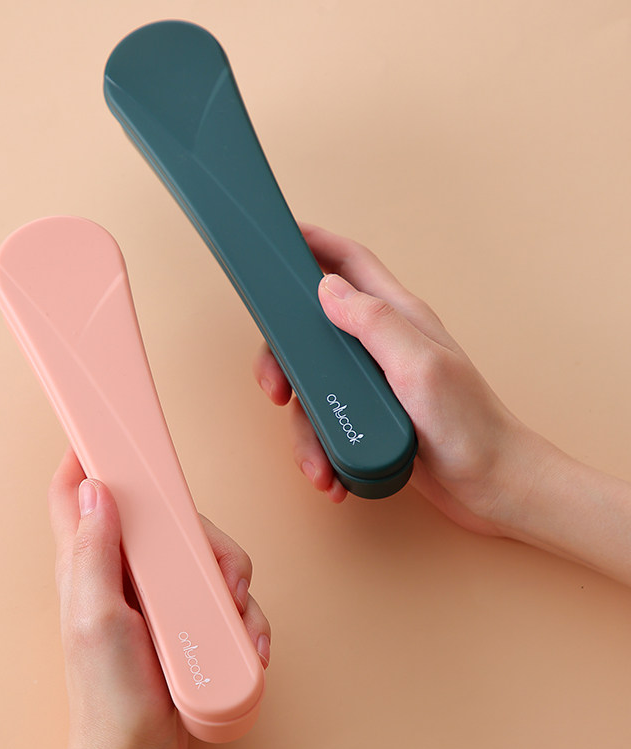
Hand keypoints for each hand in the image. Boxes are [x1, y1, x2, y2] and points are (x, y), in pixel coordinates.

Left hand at [49, 448, 270, 748]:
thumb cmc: (108, 703)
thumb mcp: (95, 622)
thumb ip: (94, 554)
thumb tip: (94, 489)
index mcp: (89, 564)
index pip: (75, 491)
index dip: (91, 454)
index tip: (118, 428)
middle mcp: (124, 572)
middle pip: (167, 517)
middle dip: (205, 538)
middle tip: (223, 577)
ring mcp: (158, 596)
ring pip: (203, 554)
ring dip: (233, 584)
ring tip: (237, 623)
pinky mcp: (186, 620)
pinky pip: (224, 597)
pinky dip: (242, 616)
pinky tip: (244, 644)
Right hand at [254, 222, 538, 535]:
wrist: (494, 488)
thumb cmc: (471, 427)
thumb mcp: (419, 367)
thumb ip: (374, 323)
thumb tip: (327, 288)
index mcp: (398, 318)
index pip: (351, 264)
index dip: (316, 244)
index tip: (280, 239)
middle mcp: (381, 346)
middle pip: (312, 331)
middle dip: (284, 360)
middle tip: (276, 389)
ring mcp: (373, 384)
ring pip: (314, 387)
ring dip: (305, 429)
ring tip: (318, 464)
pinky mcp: (369, 419)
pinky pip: (327, 424)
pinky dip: (322, 451)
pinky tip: (332, 475)